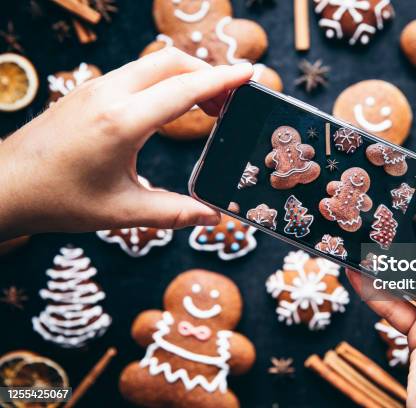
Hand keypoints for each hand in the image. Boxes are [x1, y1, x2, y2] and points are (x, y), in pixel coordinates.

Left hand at [0, 48, 253, 239]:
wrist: (6, 185)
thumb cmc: (60, 200)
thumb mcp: (123, 212)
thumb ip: (174, 214)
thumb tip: (213, 217)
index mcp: (122, 122)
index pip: (184, 89)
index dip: (222, 81)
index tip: (249, 75)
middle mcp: (110, 94)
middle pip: (172, 62)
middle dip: (208, 74)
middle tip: (230, 103)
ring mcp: (97, 87)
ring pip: (154, 63)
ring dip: (186, 76)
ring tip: (206, 108)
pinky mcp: (89, 90)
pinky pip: (137, 72)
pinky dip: (165, 80)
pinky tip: (171, 107)